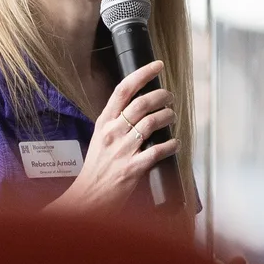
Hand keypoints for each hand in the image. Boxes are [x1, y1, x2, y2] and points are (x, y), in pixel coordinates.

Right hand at [42, 60, 178, 216]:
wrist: (88, 198)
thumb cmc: (96, 170)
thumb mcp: (100, 139)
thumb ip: (116, 124)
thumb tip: (139, 109)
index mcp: (103, 123)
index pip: (123, 90)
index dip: (142, 74)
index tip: (157, 65)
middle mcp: (113, 132)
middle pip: (141, 103)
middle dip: (161, 96)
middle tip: (170, 96)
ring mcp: (123, 150)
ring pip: (152, 123)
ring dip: (168, 116)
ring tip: (172, 116)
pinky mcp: (133, 168)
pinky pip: (158, 151)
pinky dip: (171, 145)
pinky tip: (176, 143)